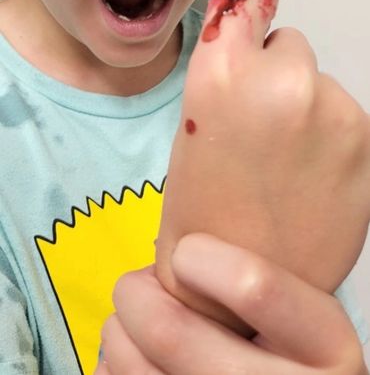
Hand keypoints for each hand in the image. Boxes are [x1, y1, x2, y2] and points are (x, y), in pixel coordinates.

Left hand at [96, 234, 366, 373]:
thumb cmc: (293, 338)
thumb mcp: (306, 303)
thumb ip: (263, 270)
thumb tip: (178, 238)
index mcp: (326, 345)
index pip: (256, 288)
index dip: (199, 257)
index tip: (185, 249)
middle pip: (174, 335)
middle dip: (136, 294)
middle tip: (138, 283)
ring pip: (138, 370)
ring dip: (118, 332)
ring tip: (134, 319)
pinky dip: (113, 366)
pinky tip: (131, 355)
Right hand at [155, 0, 369, 329]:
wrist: (241, 283)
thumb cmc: (204, 212)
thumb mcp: (195, 123)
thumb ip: (226, 67)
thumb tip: (251, 22)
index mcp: (223, 74)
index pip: (245, 0)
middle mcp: (282, 81)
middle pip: (289, 45)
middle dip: (277, 74)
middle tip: (261, 126)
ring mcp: (332, 109)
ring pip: (320, 82)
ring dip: (309, 109)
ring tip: (286, 162)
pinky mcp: (367, 139)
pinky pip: (345, 116)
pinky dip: (333, 137)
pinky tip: (312, 175)